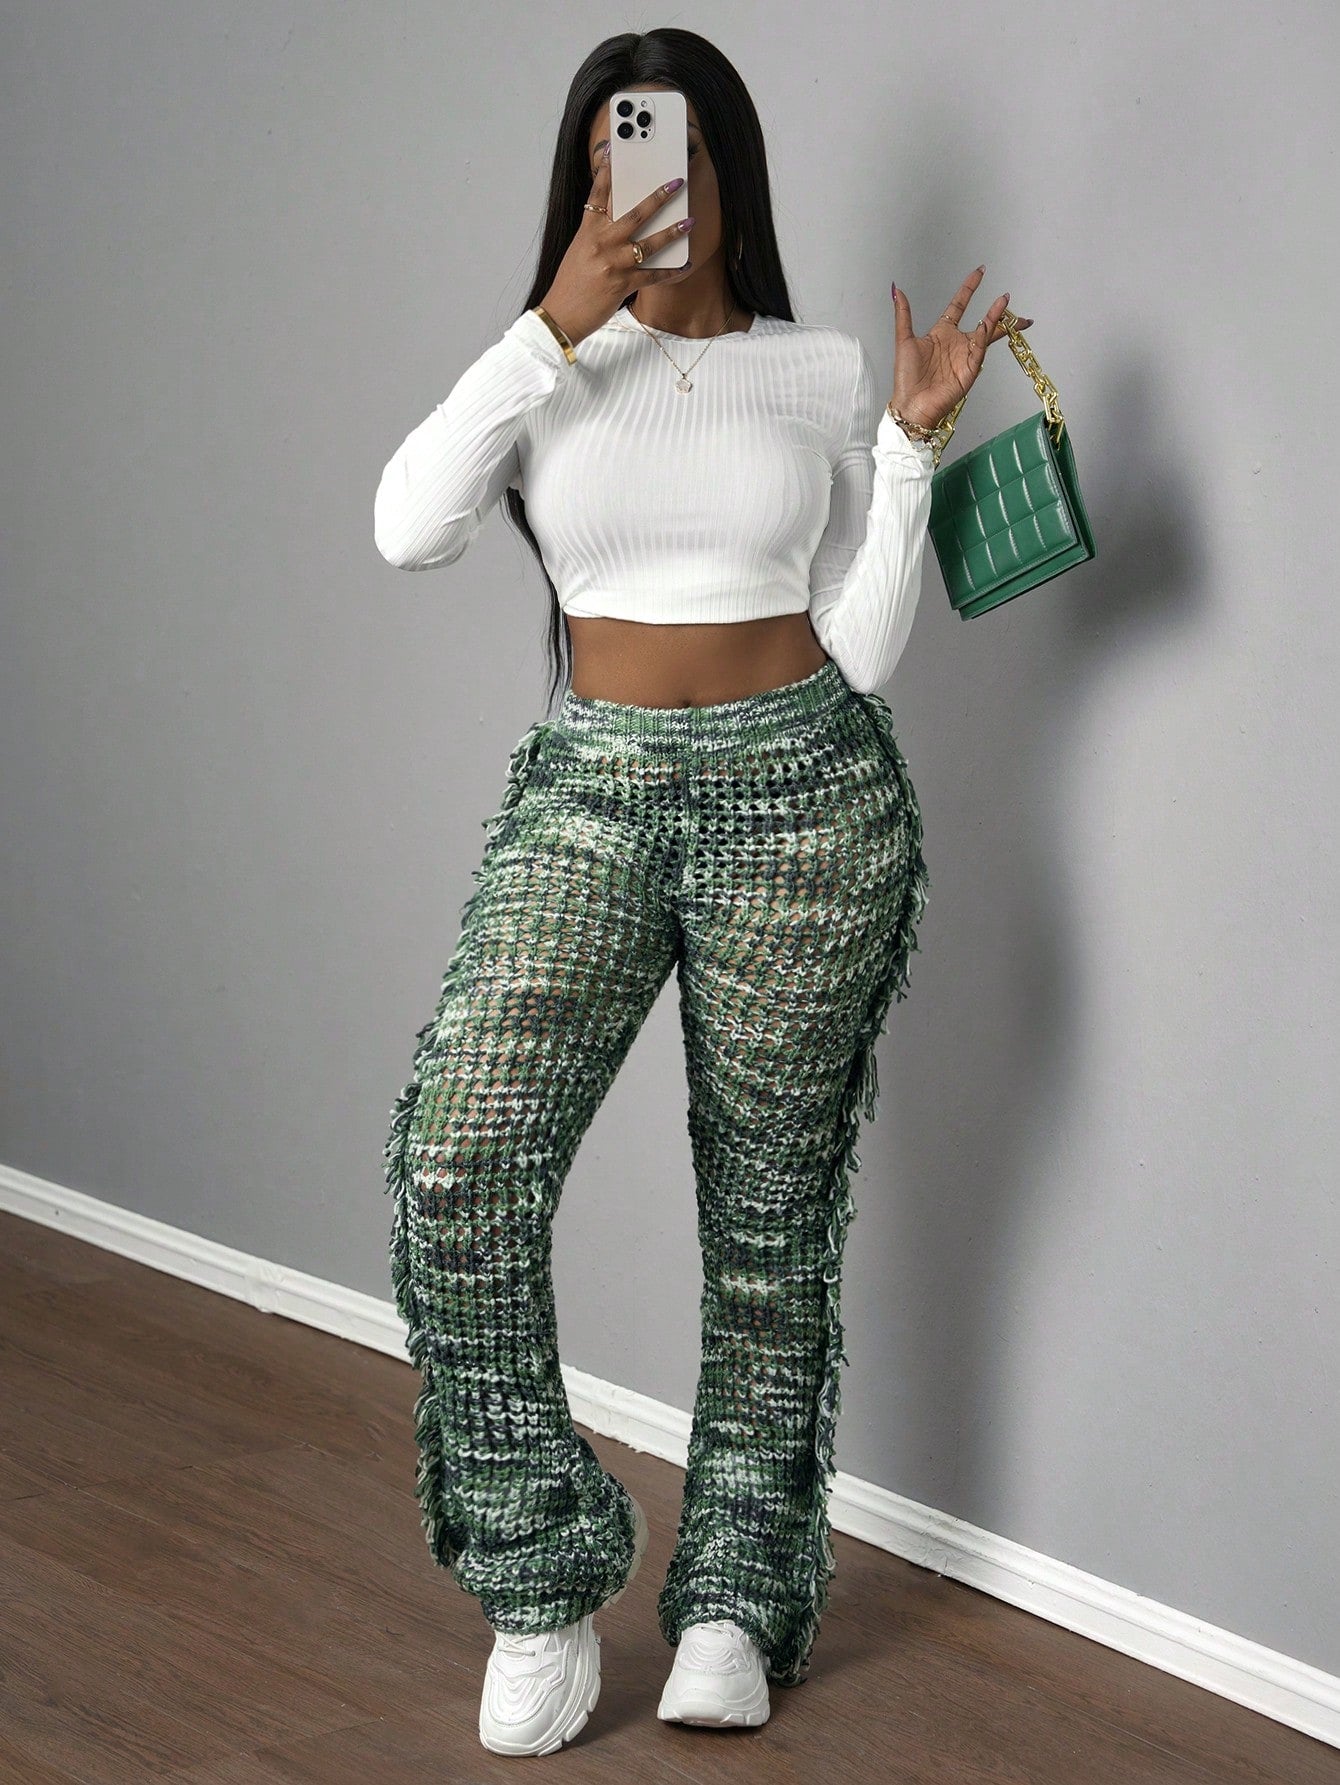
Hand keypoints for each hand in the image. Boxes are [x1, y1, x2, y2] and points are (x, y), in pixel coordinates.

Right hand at [538, 140, 697, 346]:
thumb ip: (597, 235)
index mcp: (588, 231)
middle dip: (658, 197)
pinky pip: (653, 276)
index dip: (606, 170)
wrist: (561, 315)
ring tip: (689, 222)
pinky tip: (684, 266)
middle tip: (675, 183)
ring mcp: (613, 263)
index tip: (614, 150)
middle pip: (634, 213)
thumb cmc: (570, 285)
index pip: (598, 194)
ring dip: (672, 232)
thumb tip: (619, 224)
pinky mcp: (623, 284)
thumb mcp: (579, 251)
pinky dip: (671, 271)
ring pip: (649, 243)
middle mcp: (601, 243)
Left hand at [890, 267, 1033, 431]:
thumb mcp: (904, 340)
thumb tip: (898, 291)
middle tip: (1007, 296)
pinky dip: (984, 336)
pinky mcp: (970, 370)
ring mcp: (965, 356)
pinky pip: (979, 349)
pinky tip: (987, 323)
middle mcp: (956, 343)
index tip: (980, 272)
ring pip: (986, 333)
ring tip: (1004, 303)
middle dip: (998, 311)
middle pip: (983, 322)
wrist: (911, 404)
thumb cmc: (907, 378)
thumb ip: (904, 315)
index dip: (969, 288)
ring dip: (996, 318)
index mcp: (942, 333)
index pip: (959, 305)